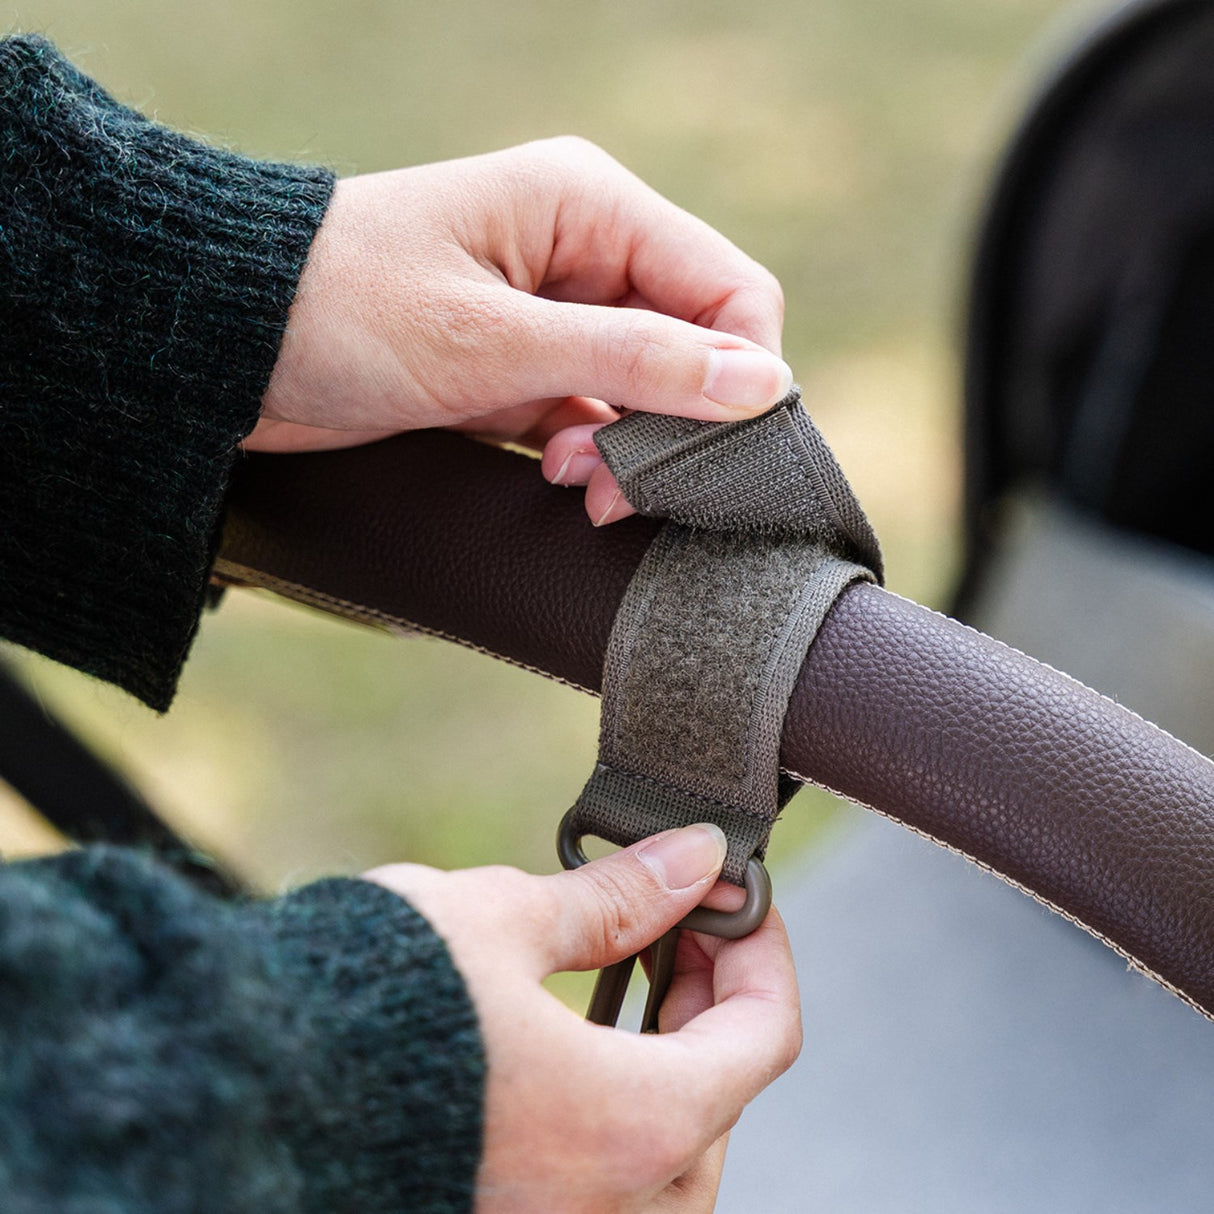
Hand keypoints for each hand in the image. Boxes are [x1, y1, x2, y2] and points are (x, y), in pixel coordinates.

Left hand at [252, 137, 790, 523]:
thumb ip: (636, 363)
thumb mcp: (498, 342)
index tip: (715, 452)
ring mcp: (552, 316)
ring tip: (572, 485)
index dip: (741, 375)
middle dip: (674, 426)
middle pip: (694, 348)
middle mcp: (584, 253)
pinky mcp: (520, 369)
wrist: (227, 345)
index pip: (728, 290)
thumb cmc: (347, 311)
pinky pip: (594, 419)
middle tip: (620, 486)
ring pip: (646, 395)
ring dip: (628, 452)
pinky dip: (590, 459)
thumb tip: (763, 386)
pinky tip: (557, 481)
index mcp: (591, 208)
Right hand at [365, 824, 800, 1213]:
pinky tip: (568, 1039)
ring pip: (670, 1153)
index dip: (761, 948)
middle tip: (677, 924)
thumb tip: (694, 858)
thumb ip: (615, 898)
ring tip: (628, 977)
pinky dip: (613, 1105)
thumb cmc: (369, 1005)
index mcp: (634, 1125)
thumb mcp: (502, 921)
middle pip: (721, 1098)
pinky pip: (602, 1177)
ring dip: (670, 1061)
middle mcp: (611, 1204)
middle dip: (712, 999)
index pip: (763, 1036)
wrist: (237, 1089)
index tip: (731, 895)